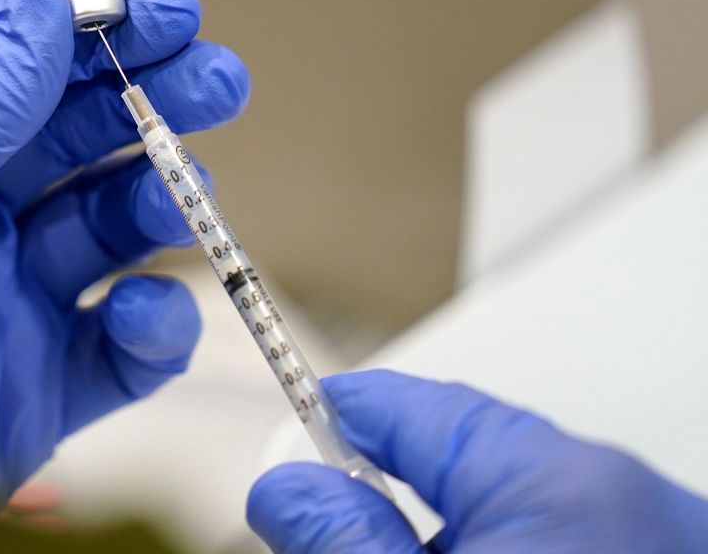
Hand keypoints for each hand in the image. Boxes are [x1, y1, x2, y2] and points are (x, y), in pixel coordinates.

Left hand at [0, 0, 249, 502]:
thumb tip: (41, 8)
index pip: (7, 54)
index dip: (85, 19)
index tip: (156, 4)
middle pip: (75, 128)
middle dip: (148, 93)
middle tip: (209, 78)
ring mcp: (1, 293)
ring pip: (111, 225)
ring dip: (160, 196)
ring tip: (180, 191)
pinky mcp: (33, 382)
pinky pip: (121, 348)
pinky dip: (153, 328)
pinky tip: (141, 313)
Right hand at [247, 370, 707, 552]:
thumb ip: (346, 543)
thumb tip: (286, 490)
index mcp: (557, 480)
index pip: (407, 404)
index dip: (330, 411)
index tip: (287, 425)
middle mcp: (620, 492)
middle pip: (459, 457)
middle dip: (386, 493)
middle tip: (332, 537)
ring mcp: (656, 533)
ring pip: (512, 506)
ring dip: (449, 533)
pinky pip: (562, 532)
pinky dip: (513, 546)